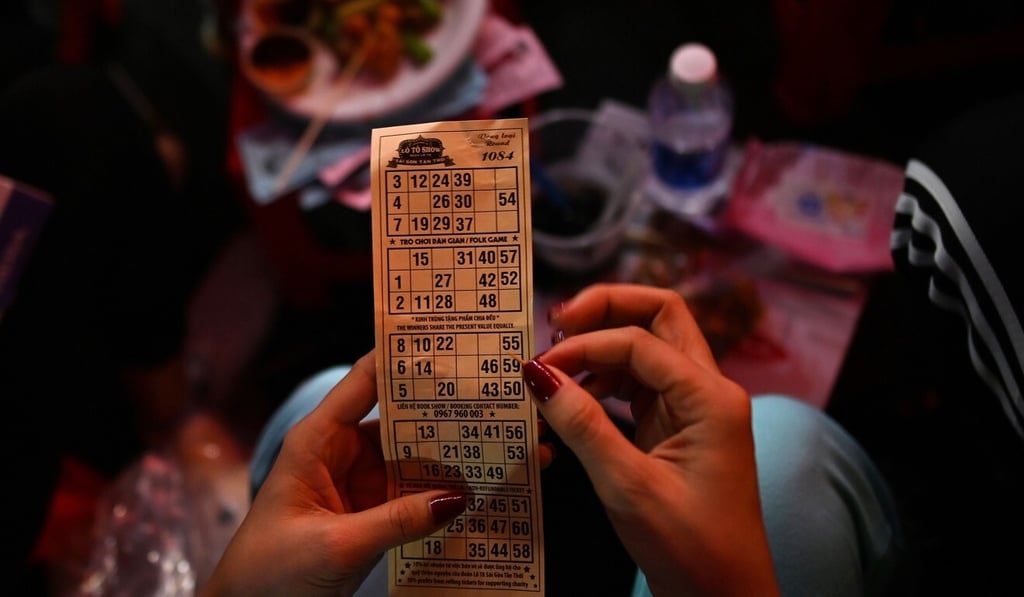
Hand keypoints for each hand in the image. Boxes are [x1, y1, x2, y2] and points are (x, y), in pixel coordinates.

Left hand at [202, 351, 466, 596]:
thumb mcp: (336, 545)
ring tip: (493, 446)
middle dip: (439, 411)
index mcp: (318, 439)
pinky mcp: (370, 512)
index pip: (364, 381)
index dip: (401, 357)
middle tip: (488, 399)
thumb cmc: (269, 572)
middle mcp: (340, 451)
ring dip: (445, 457)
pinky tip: (472, 489)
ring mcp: (357, 481)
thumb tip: (456, 499)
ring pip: (410, 457)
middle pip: (397, 417)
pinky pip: (411, 493)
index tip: (444, 339)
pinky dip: (438, 493)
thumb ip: (396, 521)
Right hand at [525, 284, 778, 596]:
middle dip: (606, 309)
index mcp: (711, 397)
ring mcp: (696, 406)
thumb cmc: (690, 549)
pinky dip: (606, 379)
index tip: (539, 367)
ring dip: (603, 346)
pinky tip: (576, 398)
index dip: (585, 345)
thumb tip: (537, 374)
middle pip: (660, 316)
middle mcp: (710, 390)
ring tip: (556, 368)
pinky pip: (642, 382)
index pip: (640, 341)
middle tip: (555, 322)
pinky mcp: (680, 426)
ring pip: (650, 346)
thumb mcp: (628, 486)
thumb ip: (583, 425)